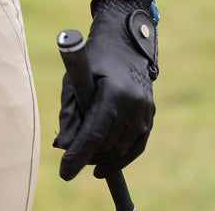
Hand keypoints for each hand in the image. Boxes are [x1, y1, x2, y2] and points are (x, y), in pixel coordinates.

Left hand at [53, 0, 158, 179]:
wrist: (125, 41)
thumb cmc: (94, 59)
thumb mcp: (75, 80)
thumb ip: (69, 113)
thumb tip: (64, 147)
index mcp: (113, 92)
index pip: (95, 133)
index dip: (79, 155)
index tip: (65, 173)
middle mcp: (134, 104)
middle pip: (108, 144)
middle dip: (87, 156)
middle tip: (71, 159)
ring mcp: (145, 111)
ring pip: (122, 149)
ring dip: (102, 158)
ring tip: (85, 157)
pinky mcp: (150, 116)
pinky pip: (136, 147)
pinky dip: (120, 159)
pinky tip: (103, 165)